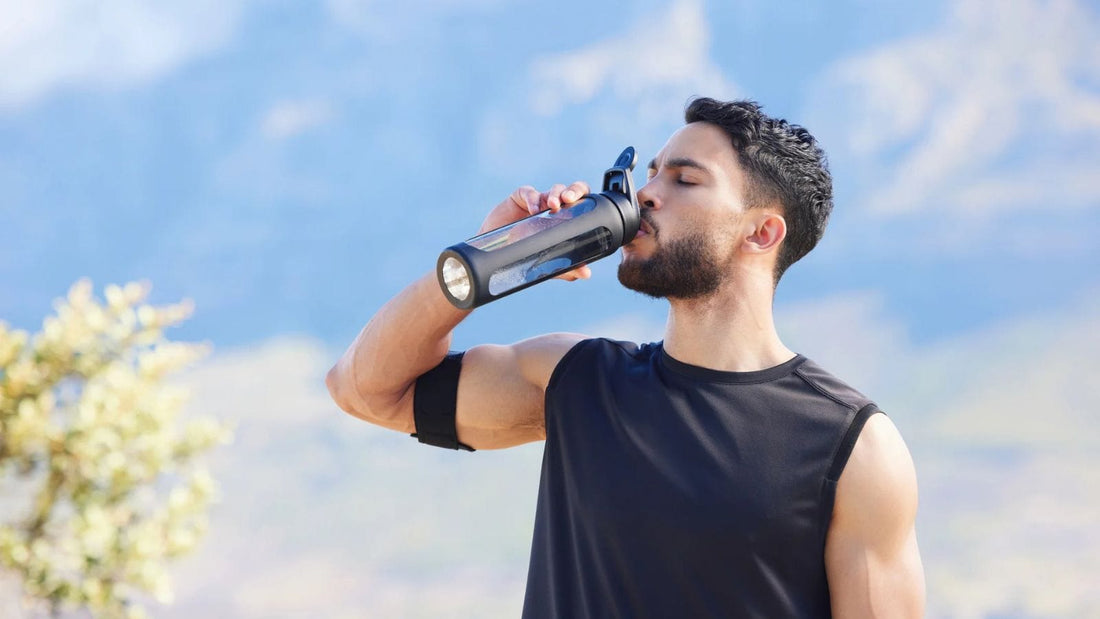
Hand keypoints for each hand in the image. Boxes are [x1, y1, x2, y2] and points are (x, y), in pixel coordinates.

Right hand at [478, 181, 592, 280]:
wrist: (496, 251)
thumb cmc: (524, 253)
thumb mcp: (546, 262)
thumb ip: (566, 268)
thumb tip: (586, 273)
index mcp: (565, 218)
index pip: (582, 202)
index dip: (584, 196)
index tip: (585, 204)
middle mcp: (554, 207)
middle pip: (571, 190)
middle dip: (574, 190)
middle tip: (569, 199)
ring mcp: (538, 201)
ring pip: (554, 189)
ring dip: (556, 194)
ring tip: (553, 205)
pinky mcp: (521, 197)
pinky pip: (529, 192)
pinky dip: (533, 198)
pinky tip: (533, 210)